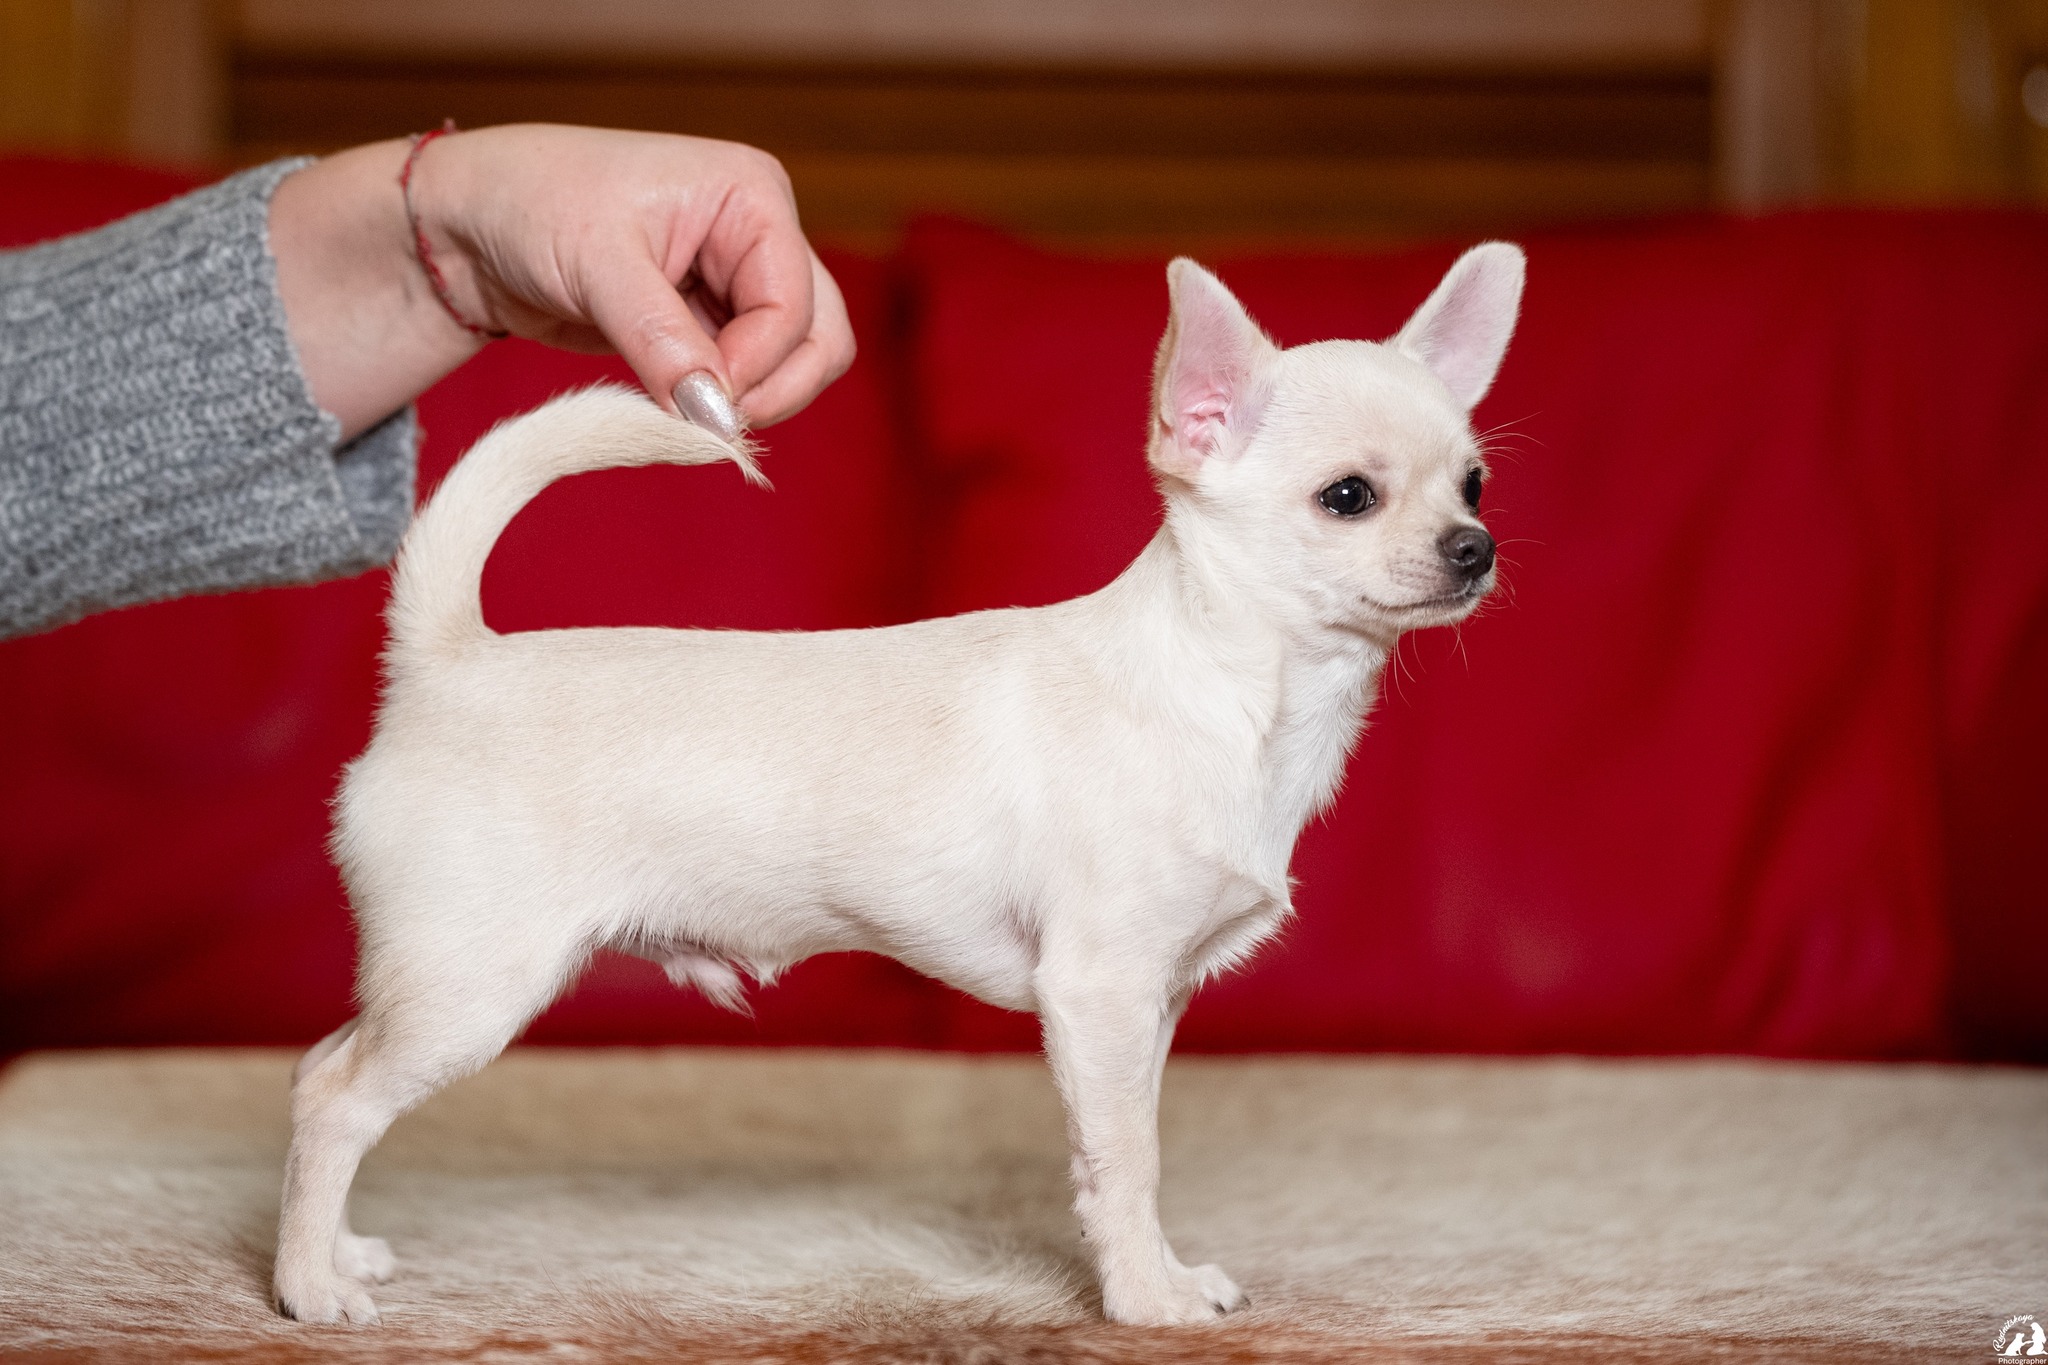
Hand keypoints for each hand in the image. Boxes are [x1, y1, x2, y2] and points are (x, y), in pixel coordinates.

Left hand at [270, 125, 854, 439]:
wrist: (468, 225)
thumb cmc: (527, 202)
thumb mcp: (596, 265)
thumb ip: (662, 339)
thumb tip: (716, 413)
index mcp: (749, 195)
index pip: (796, 301)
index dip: (758, 362)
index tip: (701, 401)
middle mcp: (759, 234)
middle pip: (819, 335)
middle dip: (774, 387)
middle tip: (711, 424)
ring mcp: (737, 282)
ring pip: (794, 363)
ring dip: (750, 399)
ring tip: (682, 410)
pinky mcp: (709, 324)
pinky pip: (746, 379)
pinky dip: (717, 403)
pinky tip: (670, 404)